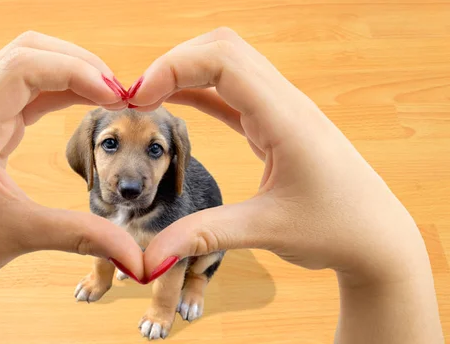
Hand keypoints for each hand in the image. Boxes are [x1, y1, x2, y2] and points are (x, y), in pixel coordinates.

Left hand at [0, 31, 142, 342]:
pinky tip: (85, 101)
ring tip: (109, 95)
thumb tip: (136, 257)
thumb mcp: (23, 235)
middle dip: (77, 63)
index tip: (115, 96)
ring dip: (69, 72)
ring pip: (25, 64)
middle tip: (118, 91)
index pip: (23, 67)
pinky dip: (58, 89)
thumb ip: (82, 235)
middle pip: (26, 52)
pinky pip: (24, 89)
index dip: (75, 72)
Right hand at [128, 28, 442, 342]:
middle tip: (137, 96)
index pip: (224, 61)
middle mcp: (285, 103)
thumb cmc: (335, 230)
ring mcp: (281, 111)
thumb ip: (204, 236)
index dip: (173, 67)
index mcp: (286, 118)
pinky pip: (232, 93)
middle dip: (173, 62)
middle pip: (222, 48)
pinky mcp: (275, 125)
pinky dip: (199, 90)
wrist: (375, 237)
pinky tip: (175, 101)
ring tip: (147, 97)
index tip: (138, 98)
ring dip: (185, 72)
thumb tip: (147, 258)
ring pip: (227, 64)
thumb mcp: (267, 230)